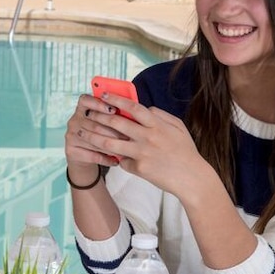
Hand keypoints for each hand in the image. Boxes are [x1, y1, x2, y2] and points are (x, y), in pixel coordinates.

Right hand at [65, 93, 132, 170]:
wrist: (83, 155)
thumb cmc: (101, 133)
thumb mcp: (104, 122)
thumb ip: (114, 115)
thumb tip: (132, 113)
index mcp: (82, 108)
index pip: (85, 100)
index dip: (98, 104)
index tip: (114, 110)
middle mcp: (74, 121)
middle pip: (94, 124)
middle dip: (113, 131)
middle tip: (130, 136)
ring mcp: (70, 136)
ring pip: (94, 141)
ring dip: (112, 147)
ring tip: (126, 151)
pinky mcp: (71, 151)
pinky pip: (92, 155)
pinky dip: (106, 159)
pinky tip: (116, 161)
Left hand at [69, 91, 207, 198]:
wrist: (192, 178)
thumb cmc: (185, 151)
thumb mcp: (178, 127)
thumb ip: (160, 115)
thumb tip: (145, 108)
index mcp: (157, 124)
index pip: (132, 107)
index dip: (115, 99)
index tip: (102, 94)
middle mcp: (148, 137)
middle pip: (116, 123)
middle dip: (98, 116)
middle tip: (86, 113)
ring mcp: (142, 153)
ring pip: (110, 143)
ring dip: (93, 136)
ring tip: (82, 133)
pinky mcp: (139, 169)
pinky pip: (121, 161)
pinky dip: (117, 159)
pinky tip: (112, 158)